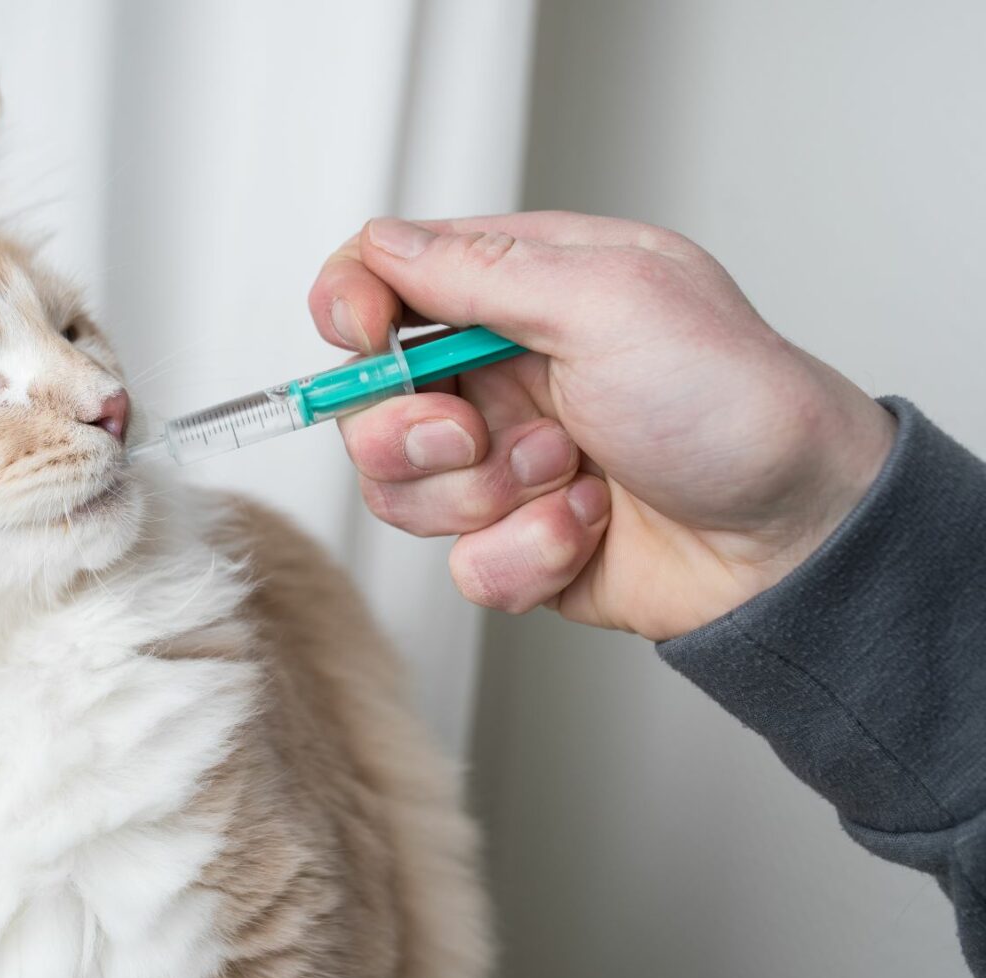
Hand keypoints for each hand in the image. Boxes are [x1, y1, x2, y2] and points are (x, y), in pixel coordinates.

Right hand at [308, 213, 895, 639]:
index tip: (362, 334)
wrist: (795, 537)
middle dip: (414, 431)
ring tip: (570, 476)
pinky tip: (589, 527)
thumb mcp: (611, 300)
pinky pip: (462, 564)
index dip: (351, 306)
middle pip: (370, 404)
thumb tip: (383, 244)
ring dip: (485, 496)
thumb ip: (483, 271)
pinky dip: (527, 553)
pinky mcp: (517, 541)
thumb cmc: (730, 402)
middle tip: (475, 431)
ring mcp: (503, 463)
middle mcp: (500, 375)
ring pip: (402, 493)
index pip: (385, 279)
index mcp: (520, 292)